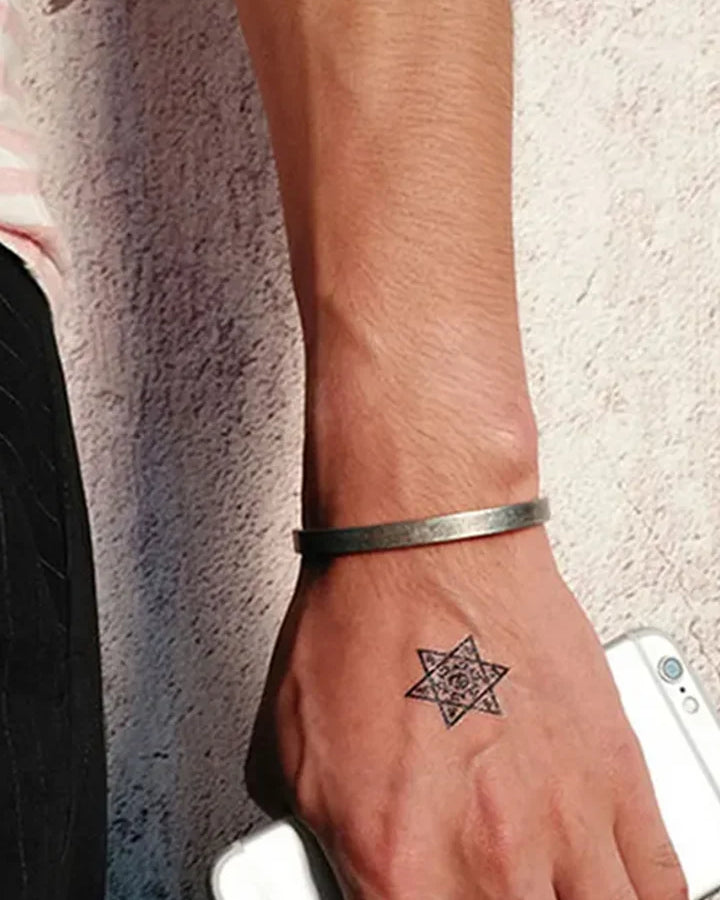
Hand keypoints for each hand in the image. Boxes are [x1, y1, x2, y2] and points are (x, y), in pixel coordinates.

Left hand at [246, 525, 687, 898]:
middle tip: (478, 884)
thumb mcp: (289, 754)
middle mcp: (490, 862)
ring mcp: (563, 821)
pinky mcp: (614, 772)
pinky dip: (635, 890)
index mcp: (398, 871)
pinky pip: (658, 877)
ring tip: (543, 887)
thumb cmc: (362, 624)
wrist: (424, 545)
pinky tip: (605, 880)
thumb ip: (317, 842)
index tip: (421, 897)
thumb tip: (332, 862)